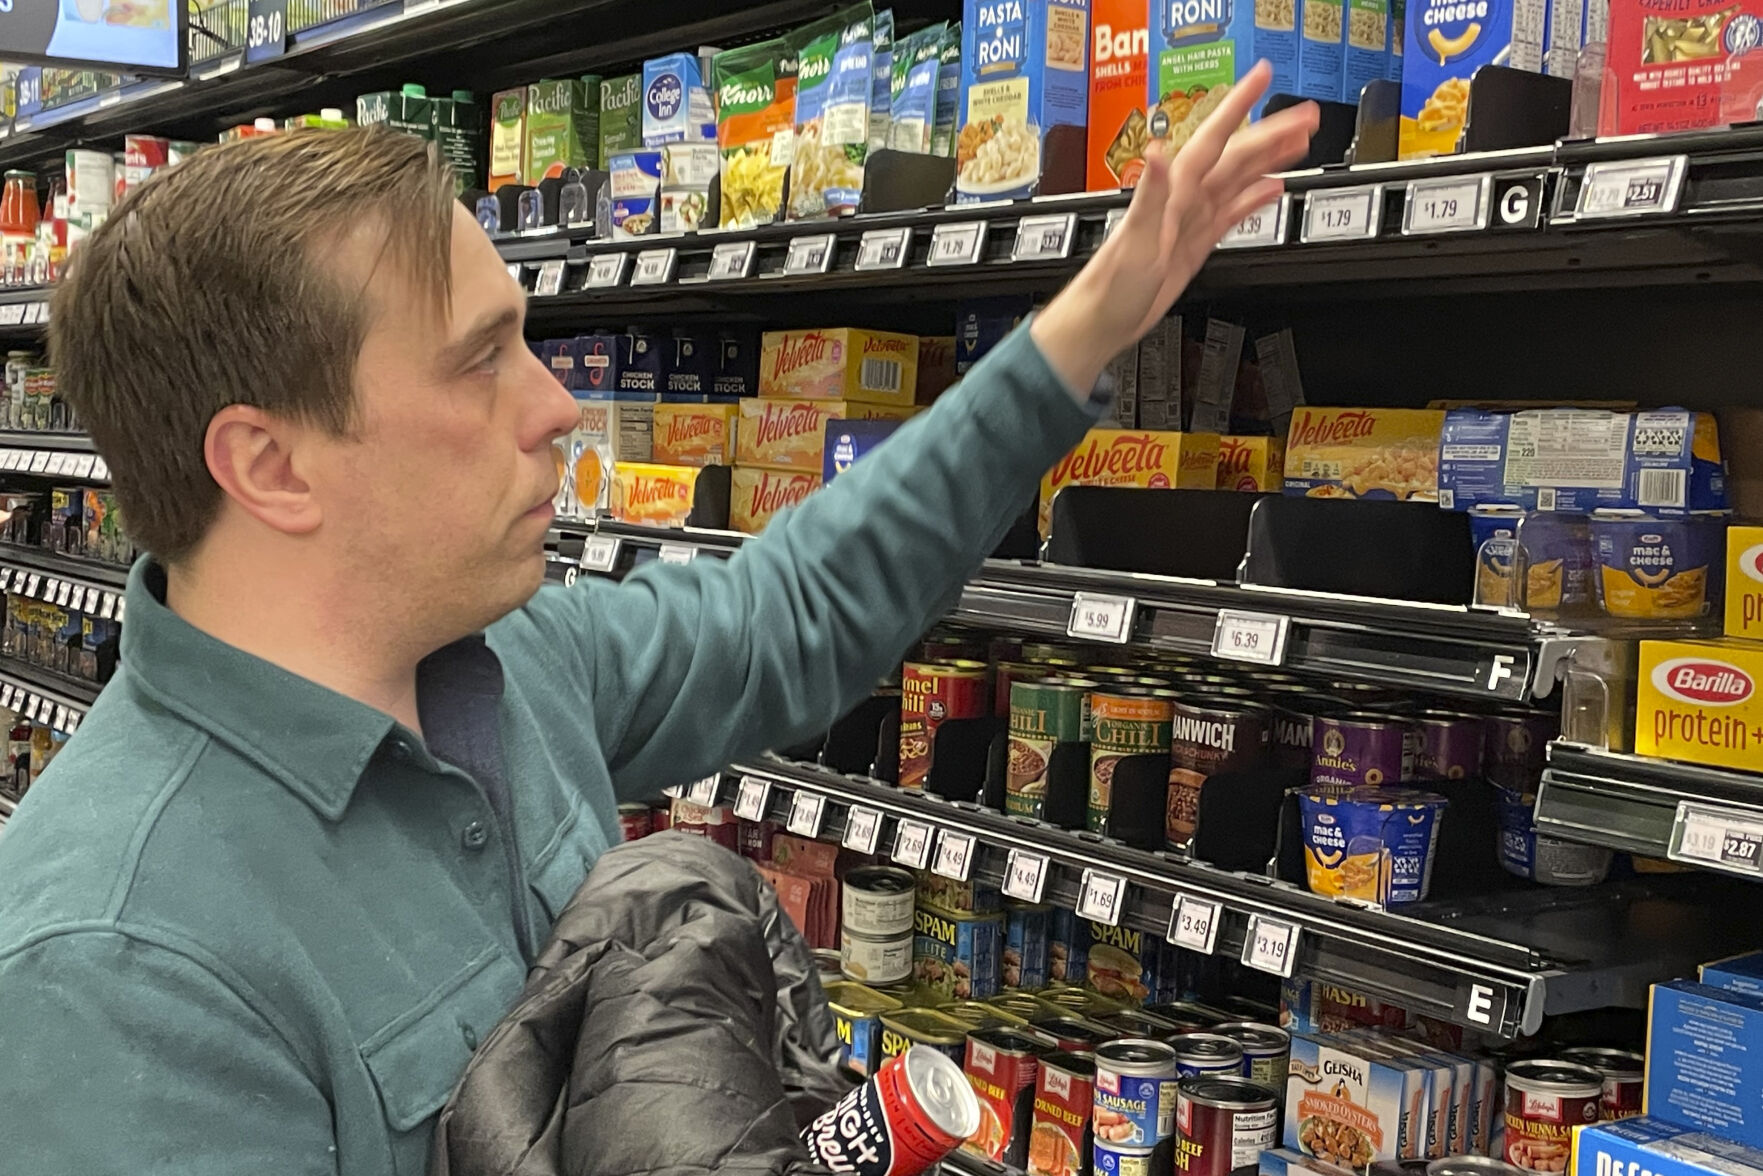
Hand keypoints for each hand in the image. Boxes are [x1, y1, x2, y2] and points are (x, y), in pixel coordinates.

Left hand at [1031, 62, 1319, 396]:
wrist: (1102, 321)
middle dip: (1272, 133)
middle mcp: (1183, 200)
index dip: (1238, 106)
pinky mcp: (1195, 244)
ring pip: (1239, 179)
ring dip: (1269, 159)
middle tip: (1307, 115)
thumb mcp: (1134, 239)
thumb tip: (1159, 153)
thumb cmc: (1111, 285)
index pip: (1213, 139)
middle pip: (1237, 156)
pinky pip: (1231, 213)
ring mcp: (1191, 221)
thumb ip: (1150, 193)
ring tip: (1300, 142)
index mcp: (1173, 192)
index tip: (1261, 78)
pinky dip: (1254, 199)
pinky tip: (1272, 189)